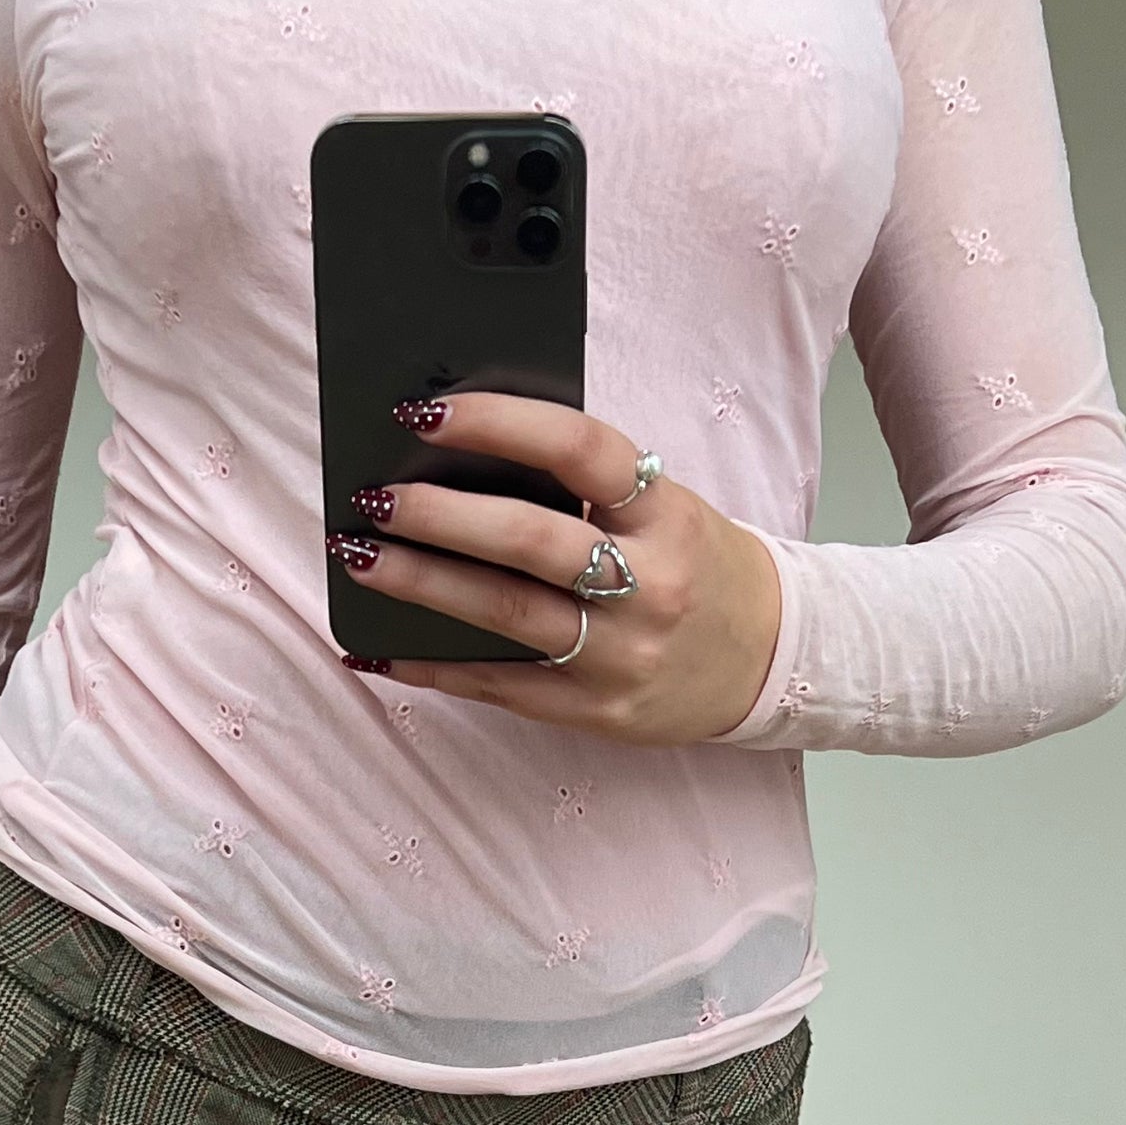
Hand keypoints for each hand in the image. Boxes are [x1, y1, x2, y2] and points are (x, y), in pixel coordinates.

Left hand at [326, 392, 783, 743]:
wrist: (769, 660)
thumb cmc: (698, 566)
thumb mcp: (666, 509)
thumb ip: (587, 485)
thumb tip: (468, 452)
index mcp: (668, 514)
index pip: (582, 450)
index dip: (501, 423)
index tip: (427, 413)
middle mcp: (650, 584)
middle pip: (532, 542)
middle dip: (441, 516)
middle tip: (374, 497)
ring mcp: (622, 655)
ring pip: (507, 615)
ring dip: (421, 583)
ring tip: (357, 556)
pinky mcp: (596, 711)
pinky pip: (500, 687)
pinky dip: (433, 666)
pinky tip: (378, 647)